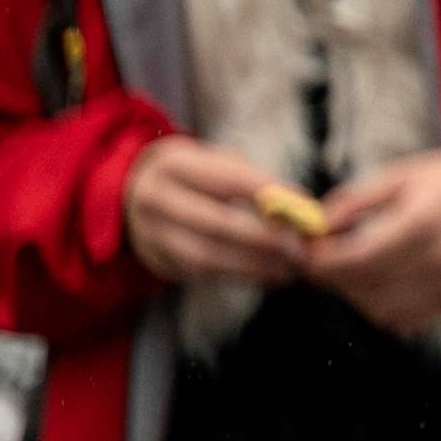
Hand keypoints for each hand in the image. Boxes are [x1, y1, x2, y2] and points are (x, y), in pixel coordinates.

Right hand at [120, 136, 306, 290]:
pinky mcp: (157, 262)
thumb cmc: (197, 176)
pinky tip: (269, 275)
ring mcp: (151, 235)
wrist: (135, 194)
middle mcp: (156, 200)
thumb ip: (253, 180)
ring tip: (289, 267)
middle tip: (299, 247)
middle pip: (215, 223)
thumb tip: (298, 205)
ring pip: (206, 256)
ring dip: (253, 266)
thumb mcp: (217, 162)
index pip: (229, 179)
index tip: (305, 206)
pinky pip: (201, 275)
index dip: (270, 194)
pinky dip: (239, 277)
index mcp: (174, 166)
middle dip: (263, 238)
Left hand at [305, 145, 440, 331]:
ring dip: (355, 293)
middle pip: (360, 287)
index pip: (353, 259)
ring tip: (355, 268)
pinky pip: (405, 319)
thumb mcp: (405, 175)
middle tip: (322, 257)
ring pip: (378, 310)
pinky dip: (384, 306)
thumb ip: (355, 201)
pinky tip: (385, 282)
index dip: (318, 260)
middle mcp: (438, 260)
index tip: (304, 250)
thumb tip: (314, 226)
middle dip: (331, 275)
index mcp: (422, 223)